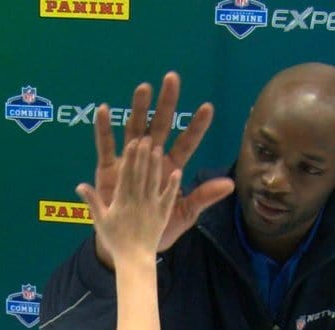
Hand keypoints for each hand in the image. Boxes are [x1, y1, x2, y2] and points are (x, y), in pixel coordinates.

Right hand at [77, 137, 180, 263]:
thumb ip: (92, 201)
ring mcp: (151, 207)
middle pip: (140, 174)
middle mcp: (137, 201)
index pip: (126, 175)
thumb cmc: (115, 240)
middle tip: (146, 137)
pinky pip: (168, 199)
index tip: (132, 143)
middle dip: (143, 155)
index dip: (130, 158)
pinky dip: (172, 186)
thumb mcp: (100, 220)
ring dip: (156, 165)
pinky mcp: (162, 215)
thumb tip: (79, 185)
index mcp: (121, 201)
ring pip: (153, 182)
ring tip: (157, 148)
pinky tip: (178, 173)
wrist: (133, 260)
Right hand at [90, 72, 234, 262]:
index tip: (208, 107)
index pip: (186, 143)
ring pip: (135, 129)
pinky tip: (104, 110)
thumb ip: (203, 197)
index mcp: (170, 169)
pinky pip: (106, 147)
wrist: (131, 246)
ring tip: (143, 88)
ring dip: (138, 109)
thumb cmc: (158, 229)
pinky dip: (104, 129)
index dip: (196, 127)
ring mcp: (129, 162)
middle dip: (166, 103)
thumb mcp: (184, 213)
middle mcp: (150, 160)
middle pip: (160, 126)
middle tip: (172, 79)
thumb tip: (230, 184)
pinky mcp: (108, 171)